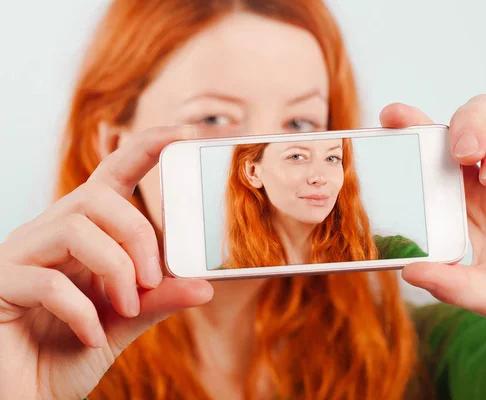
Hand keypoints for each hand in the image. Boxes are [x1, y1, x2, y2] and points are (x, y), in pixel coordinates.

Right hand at [0, 126, 213, 399]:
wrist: (21, 398)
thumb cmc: (66, 357)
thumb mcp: (123, 324)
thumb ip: (157, 301)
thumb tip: (203, 285)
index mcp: (82, 235)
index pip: (111, 178)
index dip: (142, 150)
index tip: (178, 135)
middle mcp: (47, 235)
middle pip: (98, 197)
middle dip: (139, 235)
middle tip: (153, 280)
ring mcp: (18, 257)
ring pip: (76, 227)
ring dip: (116, 269)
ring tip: (126, 307)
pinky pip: (47, 281)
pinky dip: (82, 312)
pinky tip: (93, 337)